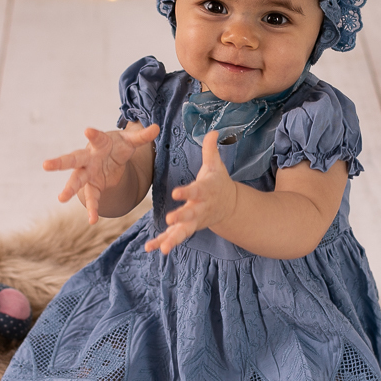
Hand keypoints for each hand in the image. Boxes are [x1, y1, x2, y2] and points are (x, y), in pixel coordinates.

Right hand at [43, 123, 159, 222]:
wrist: (112, 157)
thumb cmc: (118, 146)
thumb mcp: (131, 142)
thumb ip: (142, 137)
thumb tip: (157, 127)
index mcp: (99, 143)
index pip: (96, 138)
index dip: (93, 135)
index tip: (87, 130)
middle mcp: (89, 158)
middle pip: (72, 160)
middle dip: (59, 163)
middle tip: (45, 165)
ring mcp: (88, 174)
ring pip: (75, 181)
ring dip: (69, 189)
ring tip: (61, 198)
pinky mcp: (92, 187)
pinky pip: (91, 199)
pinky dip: (92, 209)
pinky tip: (93, 221)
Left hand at [145, 131, 236, 254]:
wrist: (229, 205)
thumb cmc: (218, 182)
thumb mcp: (216, 165)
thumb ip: (210, 150)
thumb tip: (212, 131)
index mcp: (205, 191)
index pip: (195, 191)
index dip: (186, 192)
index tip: (175, 193)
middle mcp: (200, 208)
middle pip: (190, 214)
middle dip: (181, 217)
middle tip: (170, 219)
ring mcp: (194, 220)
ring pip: (184, 231)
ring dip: (173, 239)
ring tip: (162, 248)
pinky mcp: (188, 228)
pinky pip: (175, 237)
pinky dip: (163, 242)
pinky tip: (150, 248)